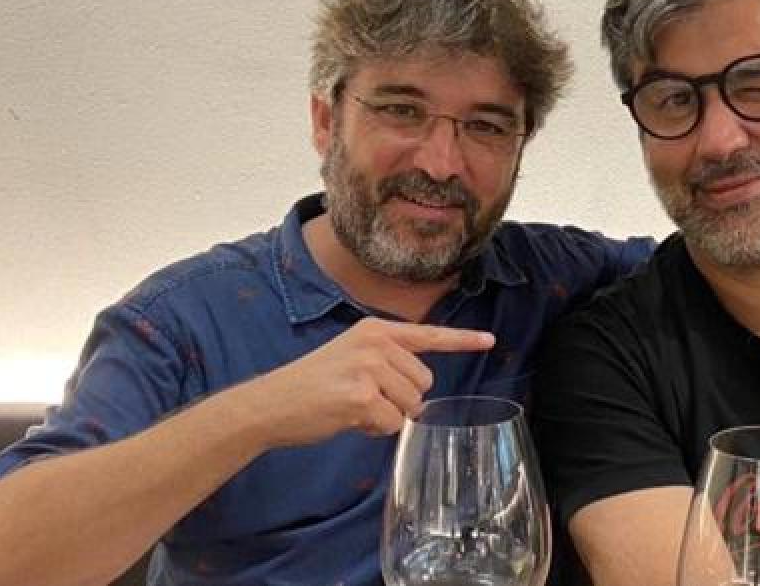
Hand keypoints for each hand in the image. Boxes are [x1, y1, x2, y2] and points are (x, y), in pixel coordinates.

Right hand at [240, 317, 494, 447]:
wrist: (271, 404)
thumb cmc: (312, 386)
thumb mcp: (350, 356)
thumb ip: (386, 361)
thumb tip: (420, 392)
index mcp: (374, 330)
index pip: (427, 335)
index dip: (461, 340)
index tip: (489, 340)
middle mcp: (375, 343)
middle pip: (424, 381)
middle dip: (401, 399)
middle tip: (361, 398)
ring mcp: (369, 368)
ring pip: (412, 405)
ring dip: (388, 416)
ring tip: (353, 407)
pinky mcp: (362, 396)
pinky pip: (394, 424)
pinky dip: (375, 430)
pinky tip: (348, 419)